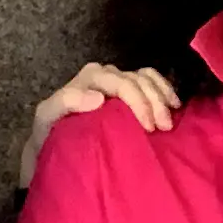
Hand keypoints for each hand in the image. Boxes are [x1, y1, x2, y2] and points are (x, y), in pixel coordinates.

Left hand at [20, 63, 182, 187]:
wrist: (50, 147)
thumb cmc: (50, 135)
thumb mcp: (47, 119)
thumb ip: (66, 103)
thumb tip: (99, 98)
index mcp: (87, 80)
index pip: (119, 82)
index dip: (137, 101)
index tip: (148, 128)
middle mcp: (103, 75)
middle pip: (136, 80)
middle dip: (153, 102)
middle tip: (164, 128)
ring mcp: (116, 80)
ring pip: (146, 78)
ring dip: (162, 96)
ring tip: (171, 120)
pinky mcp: (127, 88)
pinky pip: (150, 78)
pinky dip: (164, 88)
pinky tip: (174, 104)